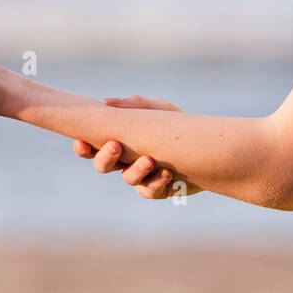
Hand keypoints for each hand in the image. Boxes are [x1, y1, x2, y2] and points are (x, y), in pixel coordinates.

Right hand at [74, 95, 204, 198]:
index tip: (81, 141)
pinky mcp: (158, 189)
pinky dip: (156, 182)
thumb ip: (136, 105)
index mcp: (121, 140)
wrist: (210, 147)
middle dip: (105, 158)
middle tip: (116, 146)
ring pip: (128, 179)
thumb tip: (107, 101)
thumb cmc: (178, 124)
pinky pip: (149, 191)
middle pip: (103, 166)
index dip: (83, 148)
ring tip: (149, 160)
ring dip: (136, 170)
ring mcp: (141, 177)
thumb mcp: (160, 110)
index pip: (93, 146)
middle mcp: (126, 161)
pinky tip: (166, 173)